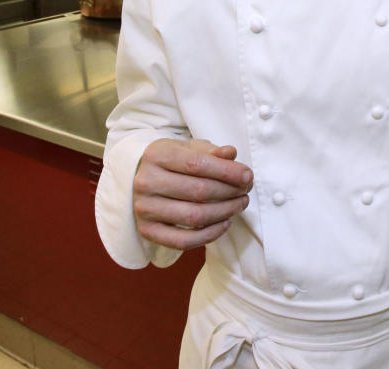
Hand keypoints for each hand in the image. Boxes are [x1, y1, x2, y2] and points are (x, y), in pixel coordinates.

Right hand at [133, 139, 253, 250]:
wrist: (140, 178)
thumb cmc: (172, 161)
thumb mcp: (189, 148)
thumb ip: (211, 151)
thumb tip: (231, 153)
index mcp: (157, 156)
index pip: (197, 164)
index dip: (227, 172)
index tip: (248, 176)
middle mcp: (146, 182)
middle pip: (198, 191)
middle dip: (230, 191)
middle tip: (246, 190)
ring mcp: (144, 209)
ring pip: (194, 216)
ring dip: (225, 212)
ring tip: (240, 204)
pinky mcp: (147, 231)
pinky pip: (183, 241)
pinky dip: (209, 235)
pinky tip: (225, 223)